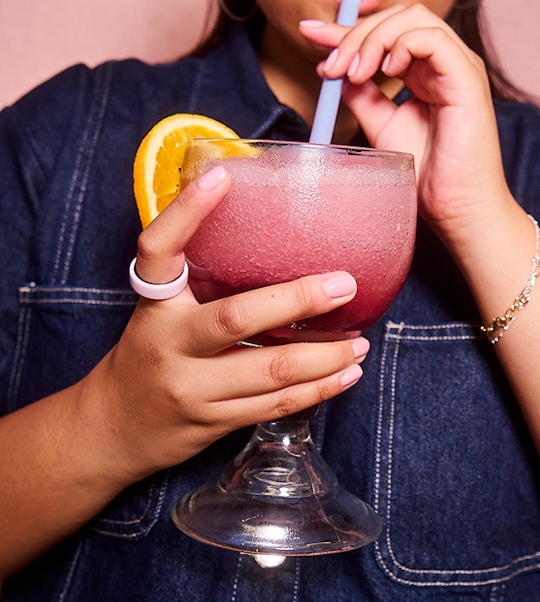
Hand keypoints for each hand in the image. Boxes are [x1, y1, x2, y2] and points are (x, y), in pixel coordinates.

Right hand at [81, 165, 367, 481]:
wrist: (116, 425)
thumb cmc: (150, 350)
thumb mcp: (161, 308)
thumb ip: (198, 273)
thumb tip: (257, 220)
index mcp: (154, 304)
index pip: (159, 248)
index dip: (186, 211)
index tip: (222, 176)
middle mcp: (169, 343)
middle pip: (237, 317)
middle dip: (299, 301)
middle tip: (345, 284)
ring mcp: (192, 387)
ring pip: (270, 371)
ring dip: (325, 356)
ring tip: (360, 340)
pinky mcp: (214, 421)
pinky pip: (275, 406)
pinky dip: (318, 390)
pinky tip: (346, 373)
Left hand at [301, 5, 514, 244]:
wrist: (457, 209)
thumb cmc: (429, 174)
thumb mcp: (382, 127)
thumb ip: (362, 97)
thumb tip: (335, 70)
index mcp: (426, 71)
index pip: (385, 32)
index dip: (344, 29)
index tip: (309, 32)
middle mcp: (444, 63)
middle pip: (397, 17)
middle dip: (354, 34)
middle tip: (331, 67)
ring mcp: (458, 67)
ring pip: (413, 19)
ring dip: (373, 40)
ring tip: (355, 74)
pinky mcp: (467, 79)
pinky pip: (433, 39)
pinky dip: (401, 45)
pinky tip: (385, 73)